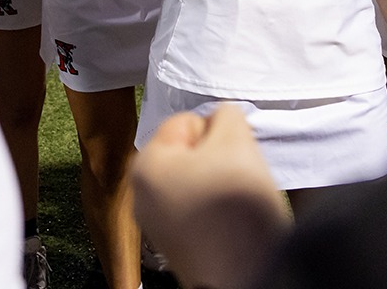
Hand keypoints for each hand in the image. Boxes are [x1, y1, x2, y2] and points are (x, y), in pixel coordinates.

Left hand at [131, 106, 288, 288]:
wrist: (245, 274)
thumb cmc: (235, 210)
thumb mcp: (236, 140)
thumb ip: (227, 115)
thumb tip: (222, 117)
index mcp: (145, 164)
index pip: (187, 122)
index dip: (218, 132)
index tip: (233, 153)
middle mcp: (141, 195)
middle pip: (189, 154)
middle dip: (218, 160)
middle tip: (236, 177)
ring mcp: (157, 224)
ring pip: (197, 183)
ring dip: (220, 185)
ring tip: (234, 204)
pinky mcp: (177, 246)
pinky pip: (199, 211)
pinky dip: (218, 213)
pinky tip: (231, 224)